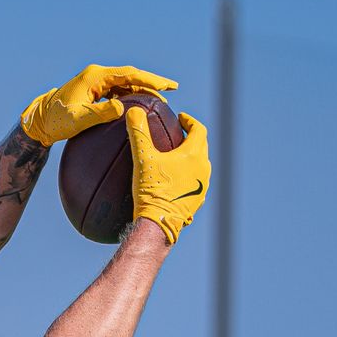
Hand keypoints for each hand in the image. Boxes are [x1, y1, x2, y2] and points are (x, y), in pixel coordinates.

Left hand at [20, 64, 176, 146]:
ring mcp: (96, 82)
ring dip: (142, 89)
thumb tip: (121, 108)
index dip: (150, 79)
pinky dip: (131, 96)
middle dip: (151, 82)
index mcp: (95, 76)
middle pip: (131, 75)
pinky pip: (118, 91)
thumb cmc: (56, 122)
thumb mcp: (77, 120)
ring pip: (125, 83)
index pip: (129, 74)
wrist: (40, 122)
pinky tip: (140, 105)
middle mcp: (97, 75)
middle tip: (172, 90)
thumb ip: (99, 114)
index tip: (167, 86)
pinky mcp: (95, 91)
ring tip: (160, 99)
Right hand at [127, 107, 210, 244]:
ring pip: (200, 166)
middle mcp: (203, 169)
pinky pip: (195, 185)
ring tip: (178, 159)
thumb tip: (133, 111)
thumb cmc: (153, 191)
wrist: (158, 225)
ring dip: (191, 159)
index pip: (198, 129)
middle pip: (202, 146)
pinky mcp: (196, 203)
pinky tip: (177, 184)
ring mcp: (202, 188)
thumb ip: (139, 134)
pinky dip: (188, 179)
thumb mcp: (143, 159)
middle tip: (179, 136)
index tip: (181, 119)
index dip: (190, 121)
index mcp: (194, 154)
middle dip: (192, 138)